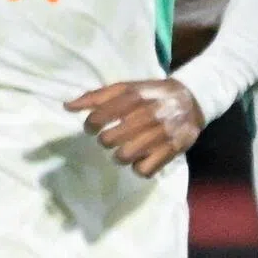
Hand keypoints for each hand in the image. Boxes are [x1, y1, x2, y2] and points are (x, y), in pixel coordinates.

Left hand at [65, 78, 204, 178]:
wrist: (191, 99)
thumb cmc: (150, 94)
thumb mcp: (125, 88)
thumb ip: (96, 97)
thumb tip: (67, 106)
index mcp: (133, 96)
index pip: (99, 116)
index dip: (90, 125)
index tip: (93, 127)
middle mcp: (146, 114)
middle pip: (109, 140)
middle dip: (106, 140)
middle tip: (111, 137)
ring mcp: (160, 133)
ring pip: (124, 157)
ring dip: (120, 155)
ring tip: (125, 148)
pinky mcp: (172, 150)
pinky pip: (144, 170)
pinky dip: (139, 167)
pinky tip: (140, 157)